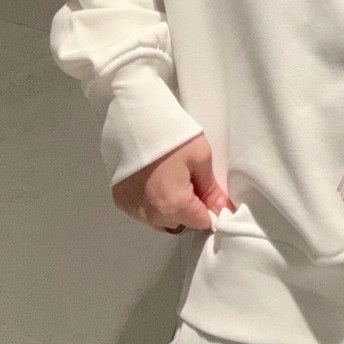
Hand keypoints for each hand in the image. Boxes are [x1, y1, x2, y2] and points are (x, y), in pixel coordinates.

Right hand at [111, 133, 236, 234]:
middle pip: (180, 224)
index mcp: (174, 206)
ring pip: (160, 220)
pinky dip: (152, 203)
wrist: (135, 119)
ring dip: (169, 209)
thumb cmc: (172, 136)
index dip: (210, 210)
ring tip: (171, 180)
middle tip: (191, 181)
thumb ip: (212, 190)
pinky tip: (154, 181)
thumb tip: (222, 210)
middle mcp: (151, 215)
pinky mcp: (121, 201)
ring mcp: (132, 209)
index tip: (210, 194)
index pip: (201, 223)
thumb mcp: (200, 157)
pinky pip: (144, 211)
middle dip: (190, 210)